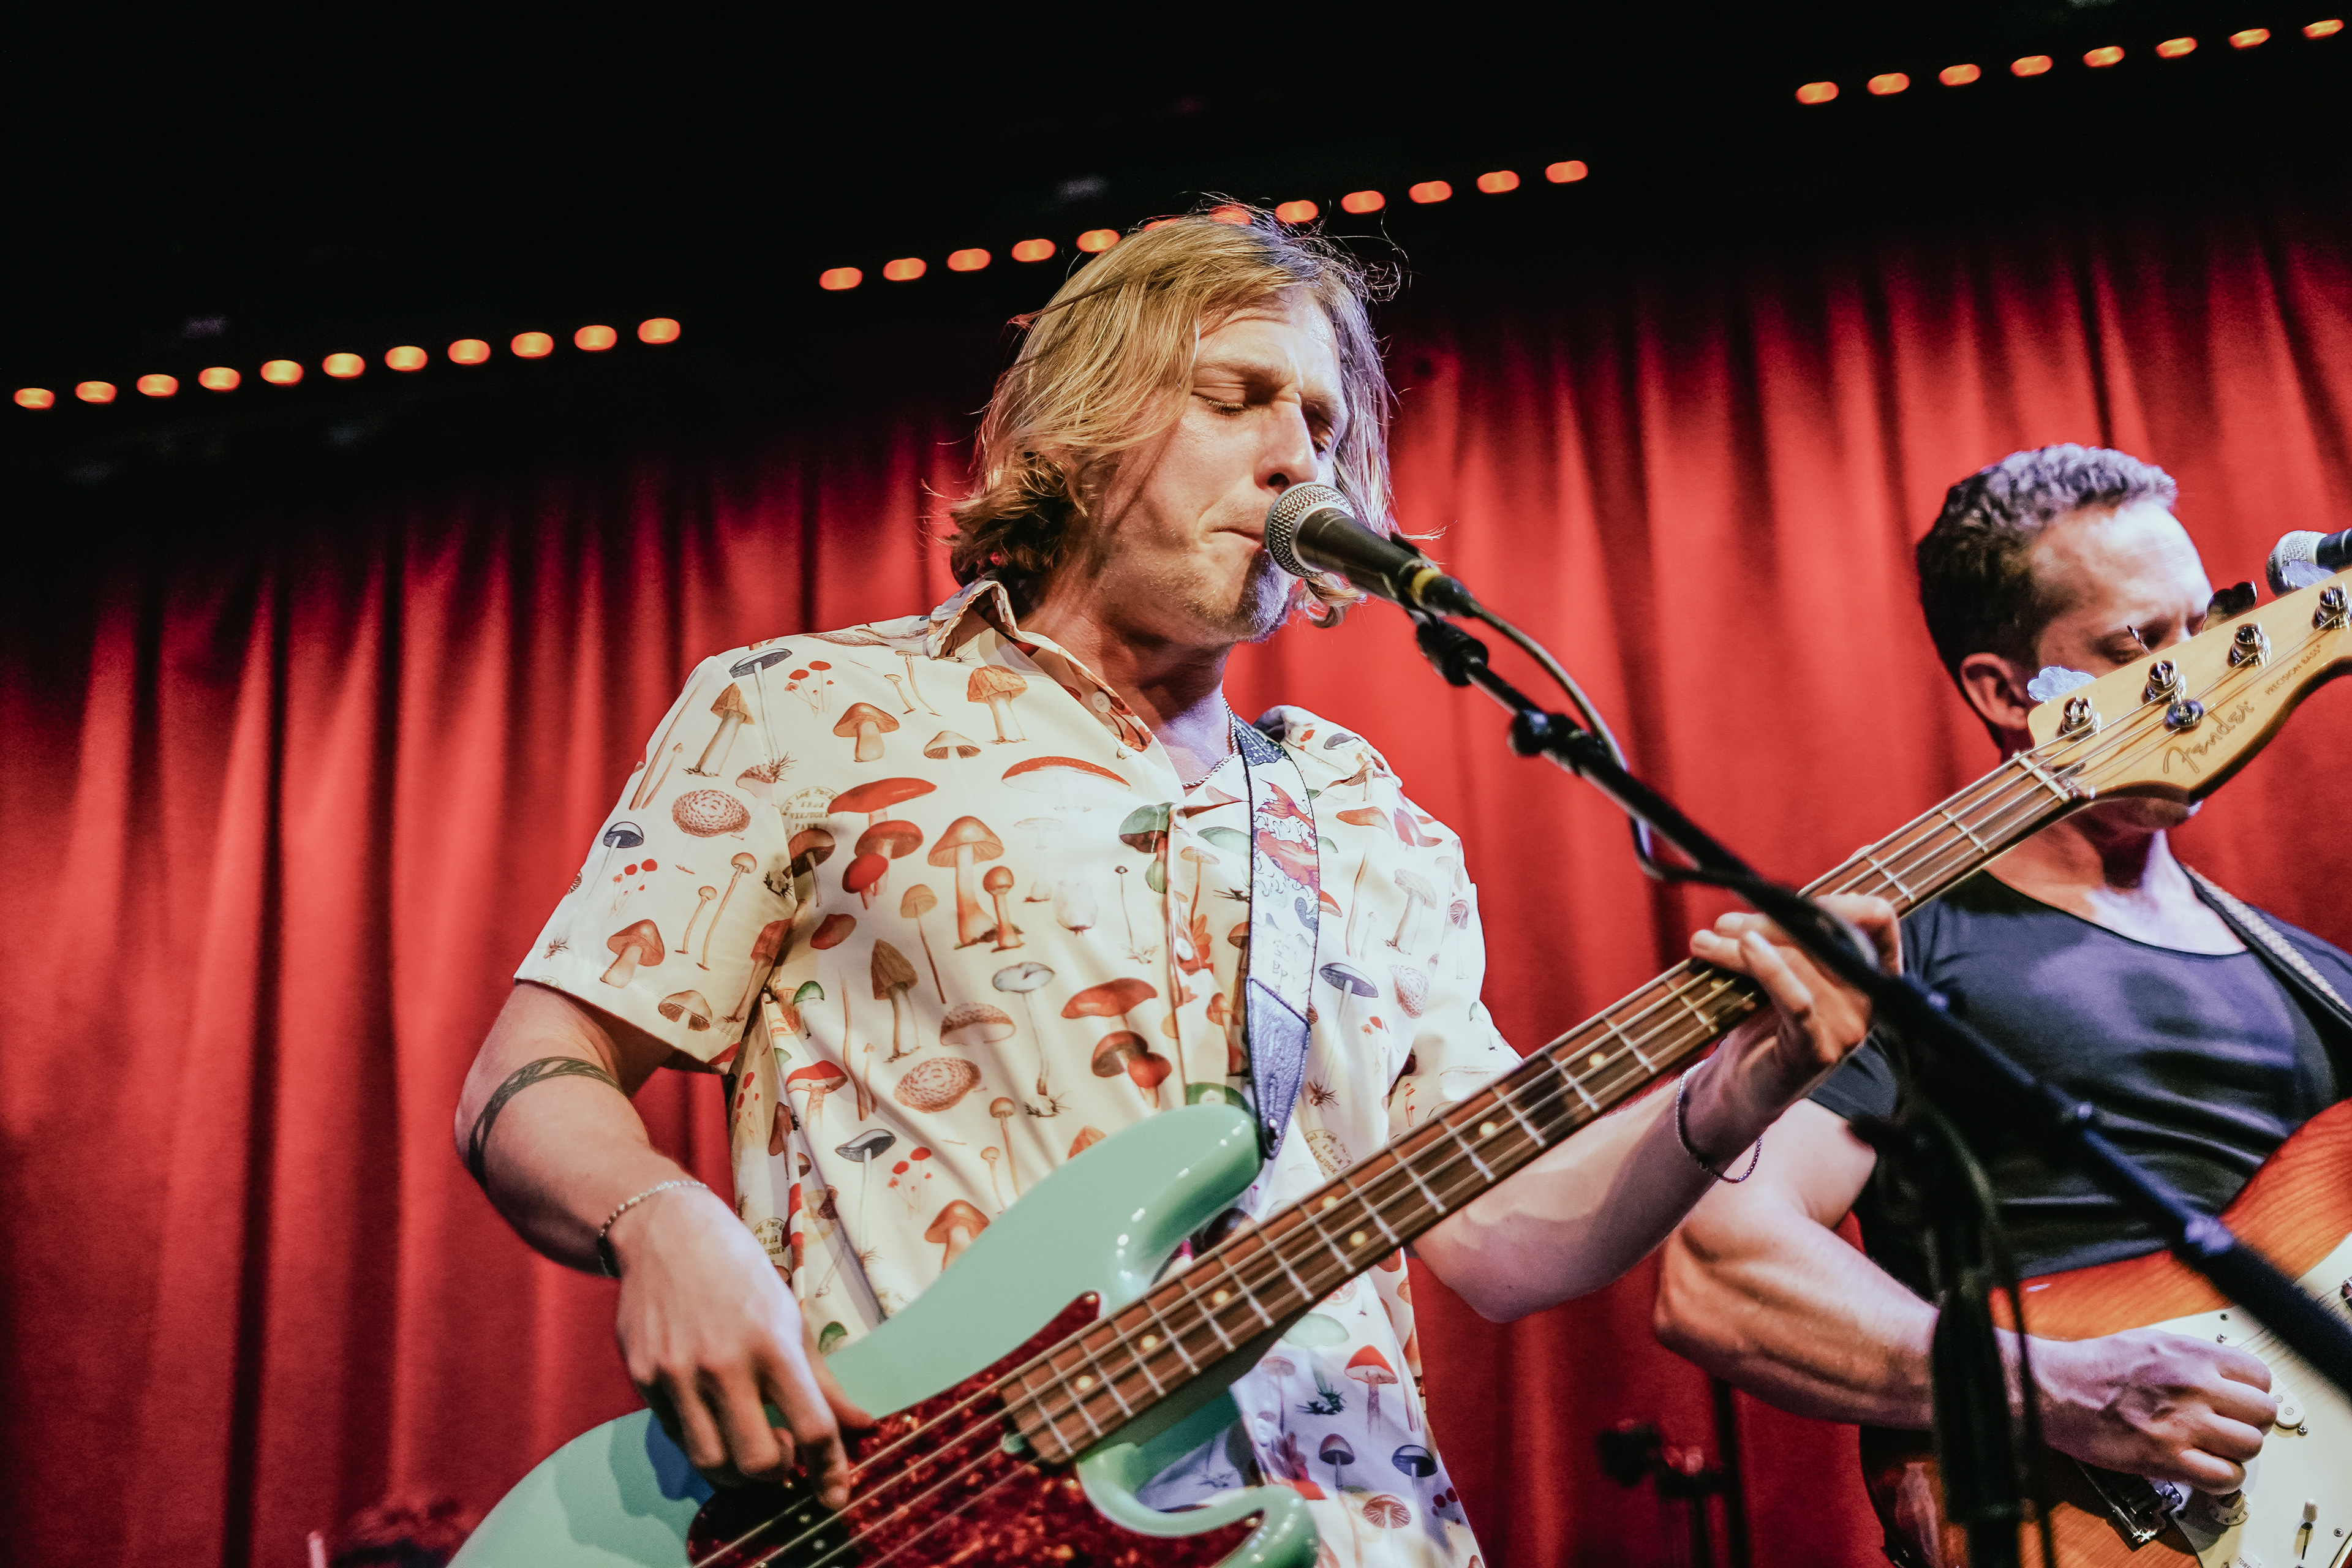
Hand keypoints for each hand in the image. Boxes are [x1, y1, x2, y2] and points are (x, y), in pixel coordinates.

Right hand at [610, 1184, 871, 1505]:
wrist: (666, 1233)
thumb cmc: (739, 1273)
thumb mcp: (789, 1316)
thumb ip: (823, 1380)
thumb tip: (862, 1424)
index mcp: (773, 1344)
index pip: (812, 1427)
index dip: (830, 1470)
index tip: (836, 1494)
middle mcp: (724, 1364)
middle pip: (759, 1462)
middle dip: (779, 1474)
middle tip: (785, 1456)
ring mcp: (678, 1374)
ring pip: (712, 1463)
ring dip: (738, 1472)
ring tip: (749, 1446)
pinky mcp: (644, 1379)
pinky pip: (678, 1437)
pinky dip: (703, 1441)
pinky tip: (715, 1418)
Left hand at [1681, 894, 1898, 1156]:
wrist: (1739, 1086)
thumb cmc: (1761, 1020)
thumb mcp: (1780, 969)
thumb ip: (1786, 934)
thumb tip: (1771, 889)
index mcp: (1871, 973)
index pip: (1878, 919)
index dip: (1842, 898)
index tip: (1788, 895)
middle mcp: (1869, 1000)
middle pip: (1827, 936)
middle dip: (1770, 921)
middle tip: (1725, 922)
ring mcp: (1848, 1028)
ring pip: (1800, 963)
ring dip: (1745, 946)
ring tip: (1705, 942)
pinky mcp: (1818, 1050)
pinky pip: (1797, 1000)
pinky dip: (1767, 969)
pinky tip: (1742, 950)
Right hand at [2034, 1327, 2274, 1491]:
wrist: (2055, 1389)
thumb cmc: (2093, 1366)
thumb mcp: (2151, 1341)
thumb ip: (2194, 1358)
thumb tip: (2224, 1374)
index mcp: (2191, 1355)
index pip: (2259, 1377)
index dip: (2251, 1393)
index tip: (2240, 1402)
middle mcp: (2194, 1386)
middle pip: (2262, 1413)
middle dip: (2248, 1423)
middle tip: (2228, 1426)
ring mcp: (2184, 1424)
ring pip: (2250, 1447)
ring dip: (2235, 1452)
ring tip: (2213, 1449)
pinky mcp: (2168, 1458)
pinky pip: (2225, 1478)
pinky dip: (2221, 1479)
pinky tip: (2204, 1469)